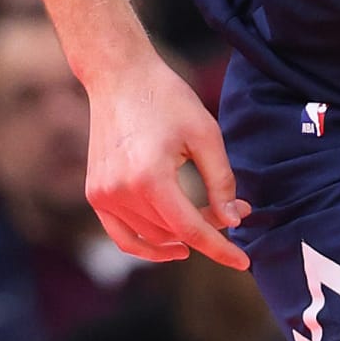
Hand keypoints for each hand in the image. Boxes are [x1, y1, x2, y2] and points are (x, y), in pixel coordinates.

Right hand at [85, 49, 249, 268]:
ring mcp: (103, 195)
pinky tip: (173, 245)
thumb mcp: (206, 135)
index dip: (221, 249)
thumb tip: (233, 222)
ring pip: (152, 237)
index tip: (244, 263)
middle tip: (234, 211)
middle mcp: (120, 192)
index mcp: (150, 178)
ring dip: (182, 234)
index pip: (192, 230)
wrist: (119, 77)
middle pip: (173, 233)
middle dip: (208, 228)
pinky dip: (147, 245)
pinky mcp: (95, 194)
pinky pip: (122, 235)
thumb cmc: (166, 99)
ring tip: (208, 213)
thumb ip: (221, 182)